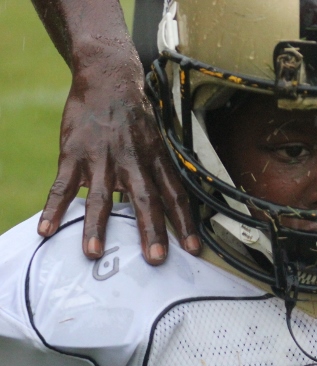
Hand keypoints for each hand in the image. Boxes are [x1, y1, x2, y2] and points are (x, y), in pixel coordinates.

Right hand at [35, 49, 198, 264]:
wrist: (108, 79)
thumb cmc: (136, 119)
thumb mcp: (157, 143)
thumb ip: (159, 174)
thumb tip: (168, 210)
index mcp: (156, 161)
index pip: (176, 196)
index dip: (185, 223)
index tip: (193, 249)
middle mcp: (132, 161)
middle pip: (145, 199)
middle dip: (151, 231)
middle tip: (155, 259)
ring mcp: (102, 158)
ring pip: (101, 196)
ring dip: (97, 226)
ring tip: (94, 253)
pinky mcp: (74, 153)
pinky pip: (63, 186)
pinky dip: (54, 208)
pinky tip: (47, 230)